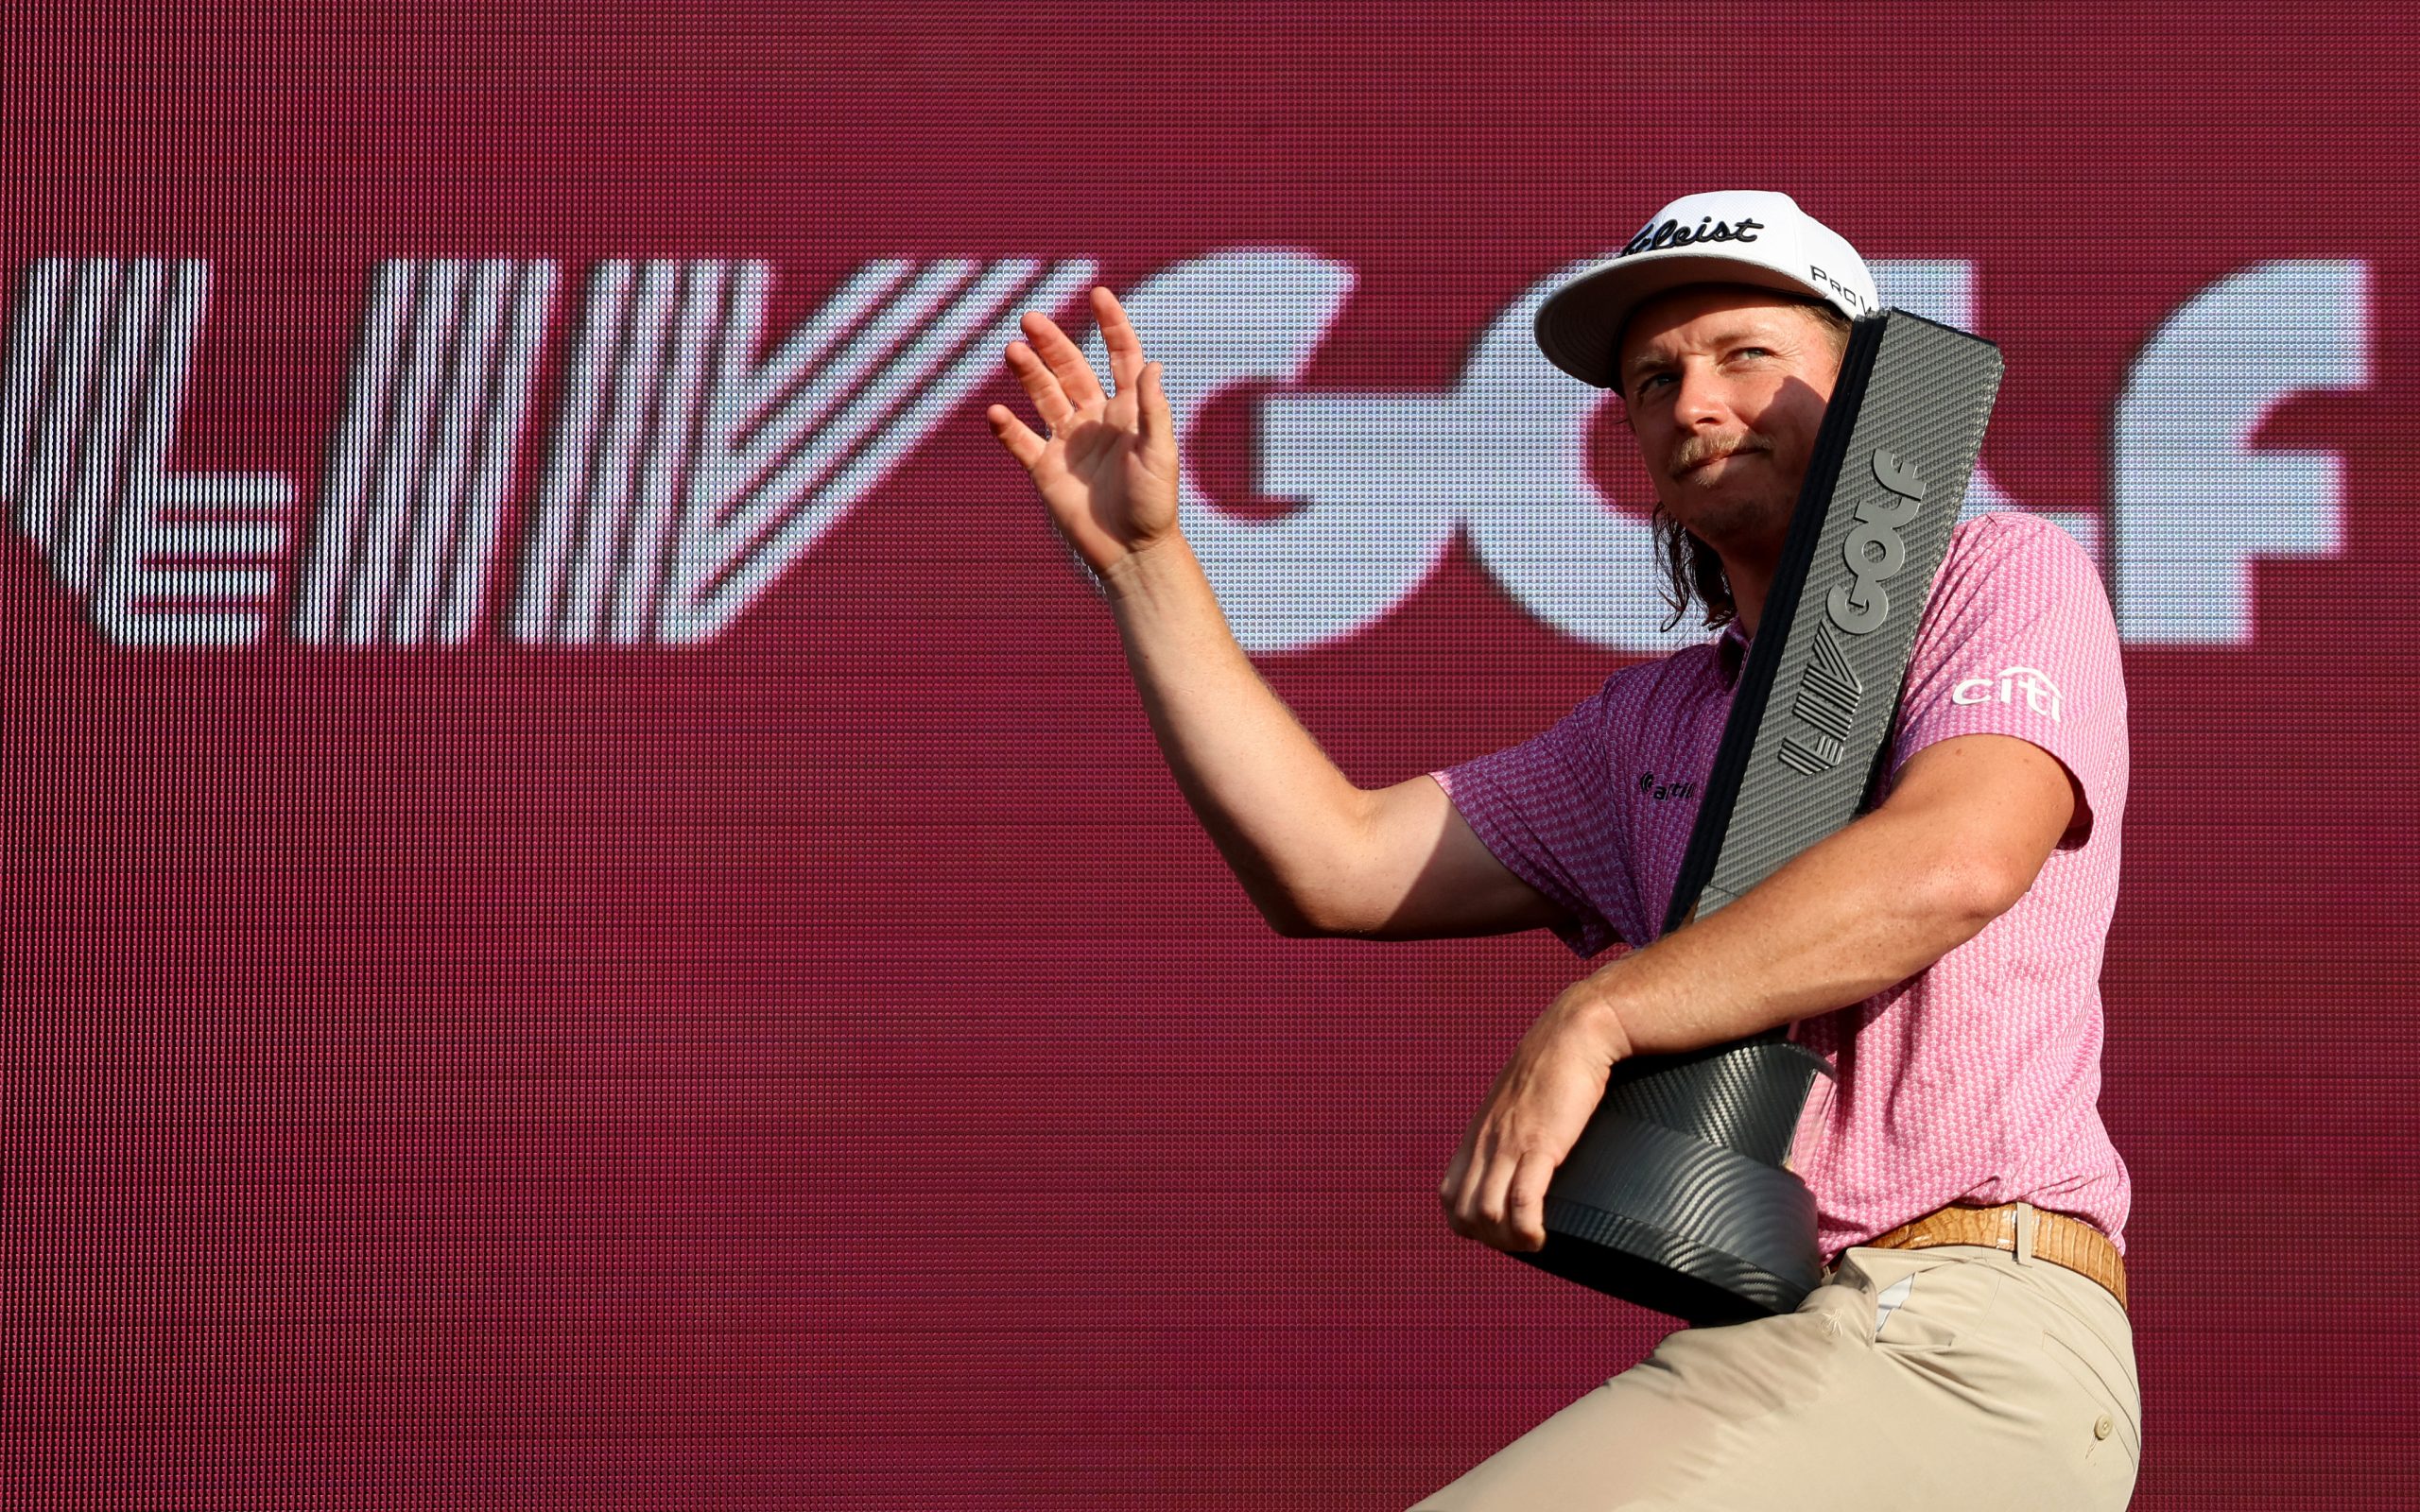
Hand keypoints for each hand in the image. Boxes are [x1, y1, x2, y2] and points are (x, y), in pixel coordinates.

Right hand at [984, 285, 1180, 581]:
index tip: (1099, 294)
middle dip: (1052, 343)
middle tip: (1031, 319)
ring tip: (1012, 351)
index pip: (1119, 356)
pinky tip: (995, 413)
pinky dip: (1007, 428)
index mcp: (1128, 410)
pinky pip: (1021, 441)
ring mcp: (1068, 442)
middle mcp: (1096, 419)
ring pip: (1044, 396)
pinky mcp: (1046, 469)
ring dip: (1028, 374)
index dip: (1111, 325)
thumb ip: (1153, 411)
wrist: (1131, 552)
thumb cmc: (1154, 505)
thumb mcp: (1160, 455)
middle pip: (1071, 369)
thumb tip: (1153, 365)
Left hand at [1439, 990, 1633, 1252]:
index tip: (1502, 1229)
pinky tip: (1542, 1237)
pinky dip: (1527, 1230)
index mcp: (1479, 1134)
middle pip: (1463, 1213)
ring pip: (1487, 1214)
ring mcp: (1509, 1143)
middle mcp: (1486, 1142)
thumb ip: (1515, 1127)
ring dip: (1508, 1241)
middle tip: (1521, 1242)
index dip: (1469, 1223)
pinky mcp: (1540, 1143)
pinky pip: (1523, 1201)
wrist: (1575, 1032)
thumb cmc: (1557, 1065)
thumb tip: (1528, 1152)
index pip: (1449, 1196)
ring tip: (1533, 1242)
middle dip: (1489, 1239)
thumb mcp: (1523, 1101)